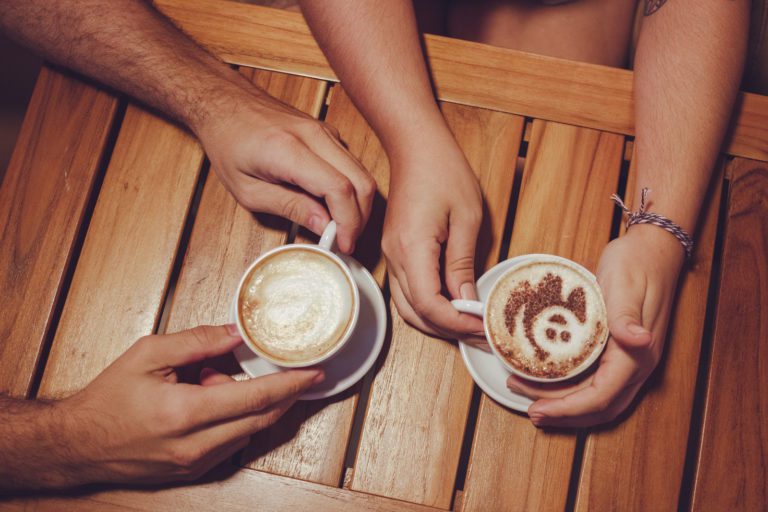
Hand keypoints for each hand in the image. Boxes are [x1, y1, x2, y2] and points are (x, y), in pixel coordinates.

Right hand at [54, 325, 322, 485]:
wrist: (77, 446)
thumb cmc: (109, 399)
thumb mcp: (148, 354)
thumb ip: (198, 341)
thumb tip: (237, 333)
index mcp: (186, 413)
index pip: (256, 398)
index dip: (291, 384)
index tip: (316, 372)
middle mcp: (196, 445)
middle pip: (263, 419)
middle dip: (286, 394)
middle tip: (298, 371)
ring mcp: (196, 464)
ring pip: (250, 432)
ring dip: (253, 405)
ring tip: (213, 380)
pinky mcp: (194, 472)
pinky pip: (232, 443)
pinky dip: (236, 419)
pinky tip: (208, 400)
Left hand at [197, 86, 375, 253]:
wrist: (224, 101)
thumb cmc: (228, 142)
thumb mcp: (248, 190)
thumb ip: (289, 207)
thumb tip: (323, 225)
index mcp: (290, 150)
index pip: (339, 189)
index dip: (348, 222)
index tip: (344, 244)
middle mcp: (314, 136)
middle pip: (361, 181)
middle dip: (360, 218)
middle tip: (345, 241)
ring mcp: (324, 131)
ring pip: (361, 172)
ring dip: (357, 204)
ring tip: (339, 228)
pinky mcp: (327, 132)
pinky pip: (351, 164)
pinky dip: (351, 189)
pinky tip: (333, 206)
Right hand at [382, 141, 484, 336]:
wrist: (415, 146)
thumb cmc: (443, 171)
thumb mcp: (466, 218)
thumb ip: (463, 264)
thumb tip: (467, 301)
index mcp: (411, 248)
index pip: (429, 305)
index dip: (457, 323)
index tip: (483, 325)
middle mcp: (394, 257)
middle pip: (415, 313)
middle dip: (448, 330)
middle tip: (481, 334)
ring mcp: (391, 255)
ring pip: (408, 307)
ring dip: (437, 322)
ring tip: (469, 324)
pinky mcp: (395, 252)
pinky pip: (407, 291)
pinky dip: (428, 306)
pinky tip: (452, 306)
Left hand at [506, 225, 684, 426]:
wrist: (653, 249)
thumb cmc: (637, 263)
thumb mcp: (624, 285)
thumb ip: (626, 317)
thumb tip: (638, 341)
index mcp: (637, 353)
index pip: (600, 397)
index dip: (568, 409)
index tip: (537, 409)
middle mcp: (638, 364)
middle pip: (599, 406)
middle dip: (562, 413)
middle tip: (528, 409)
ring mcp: (632, 360)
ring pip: (599, 399)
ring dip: (566, 404)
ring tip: (531, 396)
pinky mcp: (623, 353)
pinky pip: (598, 383)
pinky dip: (574, 390)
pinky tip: (551, 381)